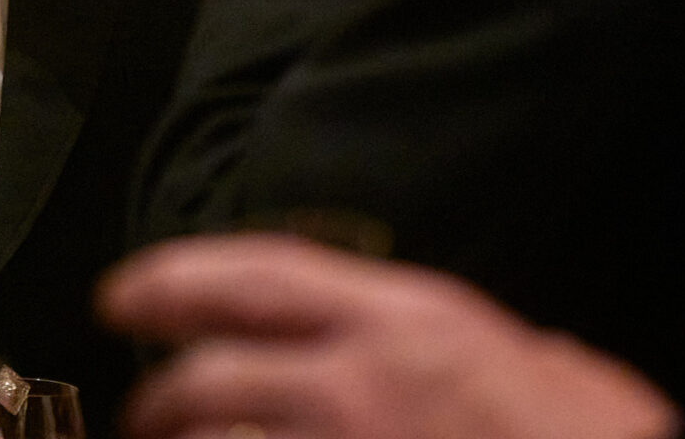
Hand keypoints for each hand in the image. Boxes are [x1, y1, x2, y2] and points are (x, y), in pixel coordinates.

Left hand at [98, 235, 680, 438]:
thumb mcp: (563, 375)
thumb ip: (500, 348)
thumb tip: (510, 349)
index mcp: (408, 322)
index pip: (263, 274)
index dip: (178, 276)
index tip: (122, 290)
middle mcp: (363, 383)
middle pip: (215, 375)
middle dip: (156, 393)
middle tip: (136, 409)